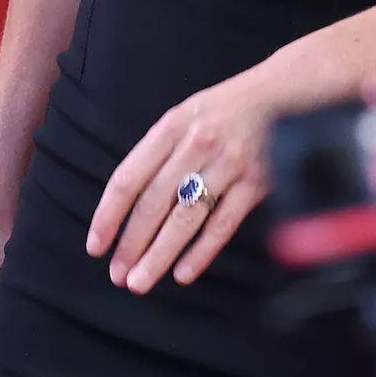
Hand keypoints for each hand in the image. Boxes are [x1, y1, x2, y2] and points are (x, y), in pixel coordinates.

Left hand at [86, 69, 273, 294]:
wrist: (280, 94)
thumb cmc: (222, 110)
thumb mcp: (184, 116)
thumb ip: (158, 153)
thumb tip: (127, 204)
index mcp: (171, 126)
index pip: (129, 177)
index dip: (109, 214)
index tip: (95, 245)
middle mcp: (196, 144)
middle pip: (154, 203)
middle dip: (131, 244)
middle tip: (116, 275)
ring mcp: (227, 165)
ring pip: (185, 219)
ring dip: (159, 256)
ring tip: (139, 283)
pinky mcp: (256, 183)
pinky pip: (222, 224)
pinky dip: (201, 252)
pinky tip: (182, 274)